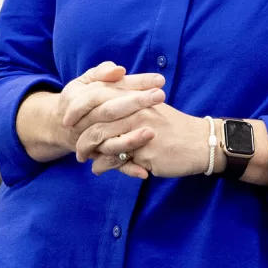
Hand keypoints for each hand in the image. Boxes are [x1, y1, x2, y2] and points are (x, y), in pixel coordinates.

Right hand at [19, 61, 164, 161]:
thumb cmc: (82, 98)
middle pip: (110, 110)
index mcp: (82, 95)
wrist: (61, 126)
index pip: (110, 87)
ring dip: (130, 138)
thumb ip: (102, 72)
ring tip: (152, 132)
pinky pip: (110, 163)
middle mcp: (85, 118)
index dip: (135, 82)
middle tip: (161, 96)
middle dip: (136, 102)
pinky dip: (126, 168)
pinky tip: (144, 172)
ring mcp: (90, 139)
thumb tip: (119, 70)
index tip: (160, 79)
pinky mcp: (95, 155)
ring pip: (108, 139)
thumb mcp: (87, 80)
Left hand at [77, 101, 211, 179]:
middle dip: (81, 137)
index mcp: (135, 97)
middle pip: (97, 122)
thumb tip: (105, 112)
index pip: (98, 98)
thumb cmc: (173, 129)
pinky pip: (117, 159)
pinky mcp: (145, 150)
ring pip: (104, 142)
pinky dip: (104, 166)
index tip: (67, 120)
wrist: (200, 143)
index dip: (78, 109)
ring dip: (90, 153)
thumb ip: (128, 105)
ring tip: (83, 159)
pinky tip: (99, 169)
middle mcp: (135, 111)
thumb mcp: (151, 109)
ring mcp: (140, 130)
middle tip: (76, 149)